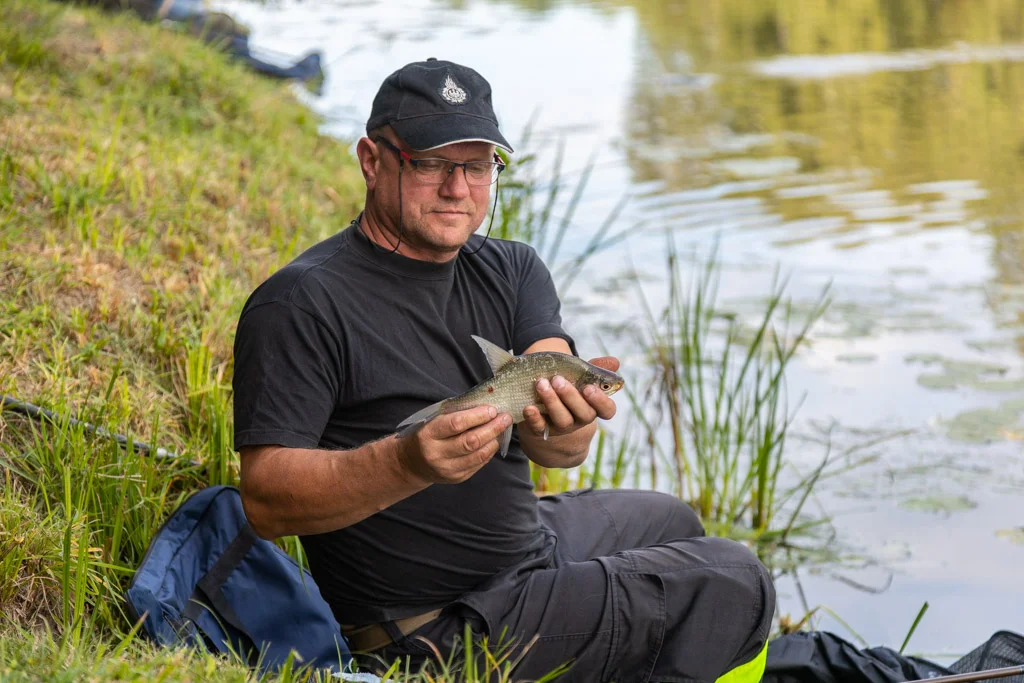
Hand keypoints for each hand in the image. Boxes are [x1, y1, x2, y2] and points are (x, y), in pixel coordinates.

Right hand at [397, 406, 512, 484]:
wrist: (412, 462)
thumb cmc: (427, 434)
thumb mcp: (433, 421)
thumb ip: (455, 414)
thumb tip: (485, 406)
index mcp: (428, 434)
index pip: (456, 424)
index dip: (477, 416)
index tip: (492, 409)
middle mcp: (436, 454)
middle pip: (471, 441)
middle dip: (492, 428)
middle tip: (505, 418)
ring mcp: (447, 469)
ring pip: (478, 455)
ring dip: (494, 440)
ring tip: (502, 428)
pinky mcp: (456, 478)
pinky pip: (478, 464)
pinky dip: (489, 452)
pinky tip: (494, 442)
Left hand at [521, 356, 619, 438]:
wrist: (546, 412)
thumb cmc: (568, 389)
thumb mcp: (581, 378)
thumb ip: (595, 369)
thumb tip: (614, 362)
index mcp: (594, 406)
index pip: (607, 410)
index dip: (600, 401)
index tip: (588, 388)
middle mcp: (580, 419)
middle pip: (583, 413)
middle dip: (571, 396)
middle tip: (558, 379)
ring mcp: (562, 427)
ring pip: (562, 420)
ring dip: (552, 401)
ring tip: (541, 384)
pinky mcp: (543, 430)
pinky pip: (540, 427)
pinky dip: (534, 418)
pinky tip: (529, 407)